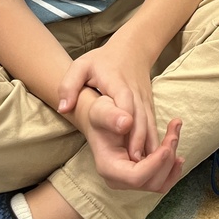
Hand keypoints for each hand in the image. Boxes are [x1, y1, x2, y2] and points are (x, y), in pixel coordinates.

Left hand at [57, 43, 158, 161]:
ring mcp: (145, 102)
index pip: (125, 106)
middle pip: (142, 120)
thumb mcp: (82, 66)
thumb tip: (63, 108)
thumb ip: (69, 85)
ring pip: (151, 126)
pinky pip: (153, 127)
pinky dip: (155, 144)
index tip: (126, 146)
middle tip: (136, 167)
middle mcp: (136, 95)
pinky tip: (152, 163)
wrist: (132, 49)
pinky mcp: (149, 107)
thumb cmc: (103, 60)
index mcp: (119, 85)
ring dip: (152, 147)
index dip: (125, 125)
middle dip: (141, 143)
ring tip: (147, 169)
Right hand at [80, 94, 184, 192]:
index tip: (166, 146)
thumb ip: (110, 116)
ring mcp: (131, 179)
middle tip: (173, 129)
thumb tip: (126, 123)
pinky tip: (174, 144)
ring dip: (173, 158)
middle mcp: (119, 179)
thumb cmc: (101, 114)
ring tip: (175, 129)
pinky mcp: (142, 174)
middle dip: (167, 158)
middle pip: (152, 182)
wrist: (102, 118)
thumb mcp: (101, 109)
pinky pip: (163, 178)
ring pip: (161, 181)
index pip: (135, 177)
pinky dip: (173, 163)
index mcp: (108, 167)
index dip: (154, 165)